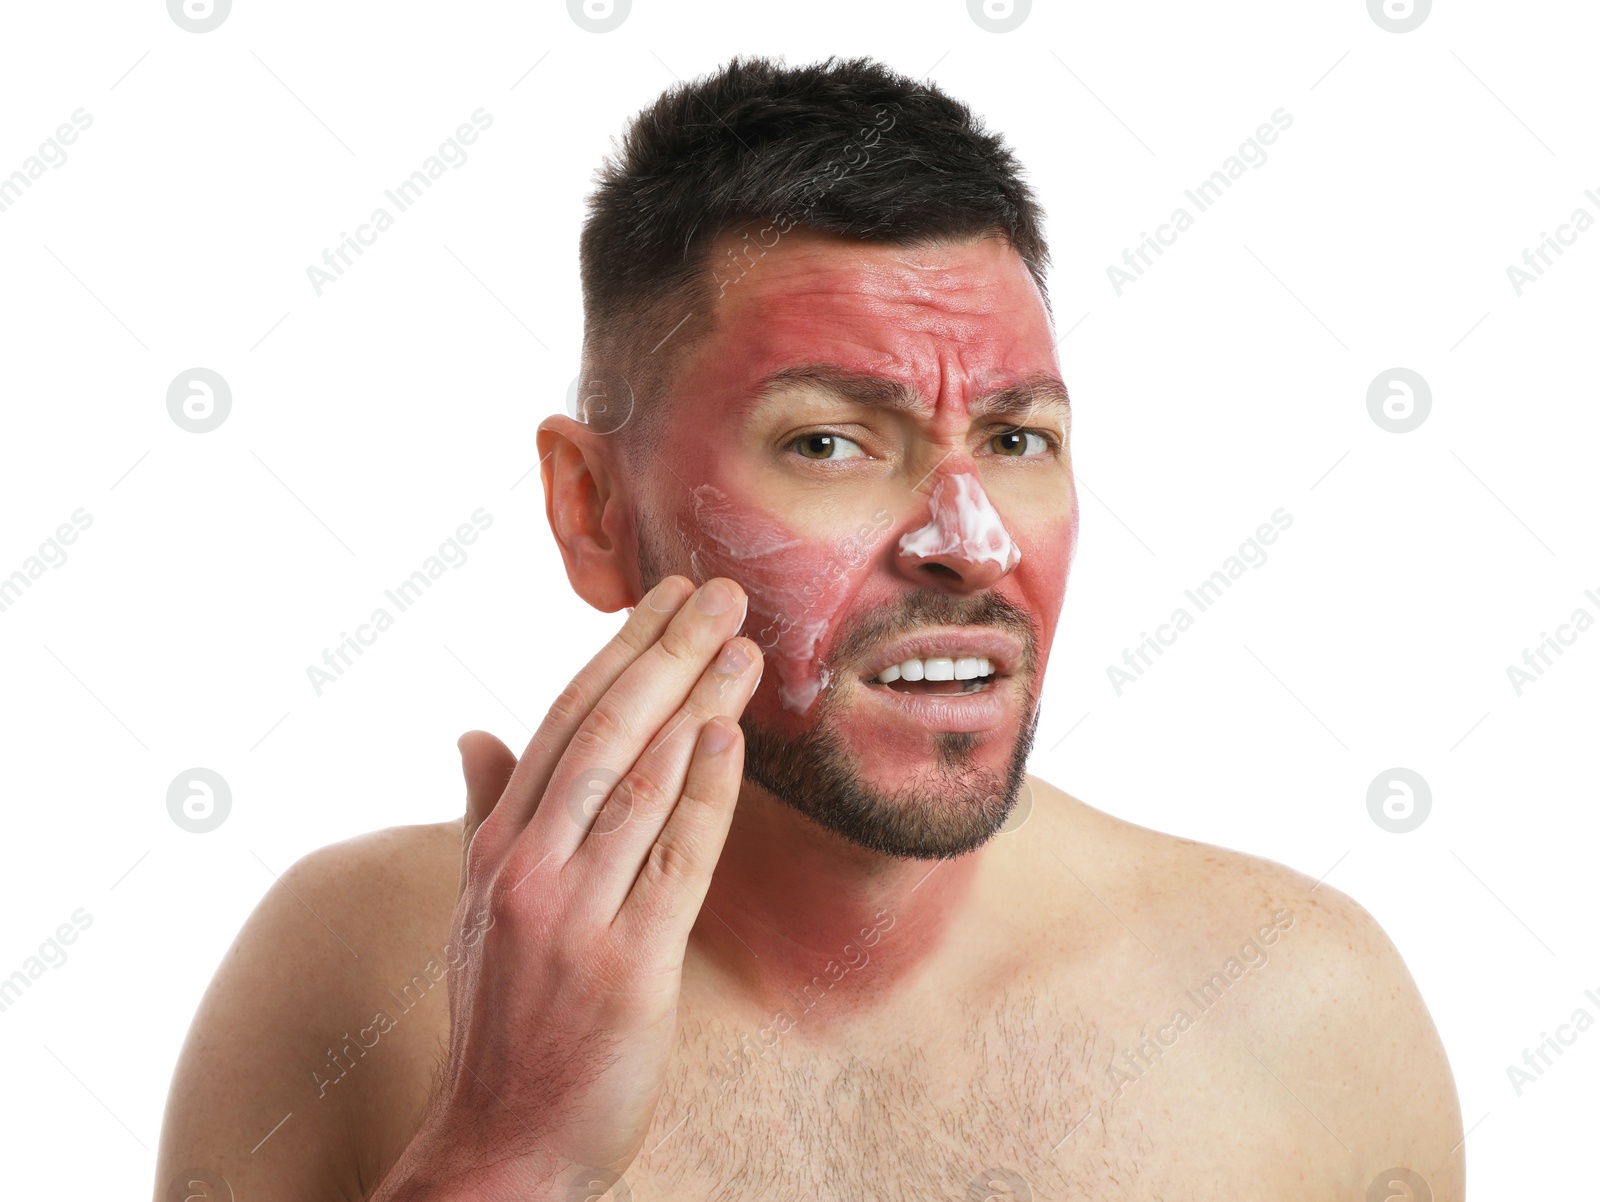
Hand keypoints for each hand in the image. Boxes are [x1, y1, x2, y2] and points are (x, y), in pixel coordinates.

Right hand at [372, 576, 760, 1200]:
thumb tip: (470, 730)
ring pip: (639, 783)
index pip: (560, 723)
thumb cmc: (501, 1021)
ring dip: (697, 703)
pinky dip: (703, 792)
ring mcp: (574, 915)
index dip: (617, 652)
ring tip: (742, 642)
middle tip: (718, 590)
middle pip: (603, 734)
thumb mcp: (476, 909)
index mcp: (496, 847)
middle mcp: (528, 868)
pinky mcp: (627, 966)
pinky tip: (732, 737)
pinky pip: (674, 860)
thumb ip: (480, 812)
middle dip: (664, 653)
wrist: (502, 1145)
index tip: (662, 597)